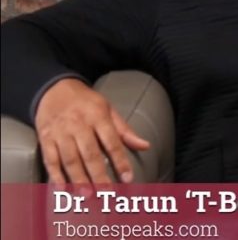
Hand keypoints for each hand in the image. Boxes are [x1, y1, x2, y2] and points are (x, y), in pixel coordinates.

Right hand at [34, 78, 150, 183]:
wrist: (54, 89)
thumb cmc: (86, 102)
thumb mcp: (109, 110)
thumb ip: (125, 130)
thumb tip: (145, 146)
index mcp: (98, 116)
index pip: (112, 142)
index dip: (120, 161)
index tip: (128, 178)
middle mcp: (78, 125)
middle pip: (89, 154)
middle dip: (98, 175)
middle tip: (106, 193)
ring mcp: (60, 132)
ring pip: (69, 159)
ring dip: (78, 179)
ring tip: (87, 195)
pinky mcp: (45, 138)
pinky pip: (50, 159)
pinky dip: (56, 175)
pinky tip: (63, 188)